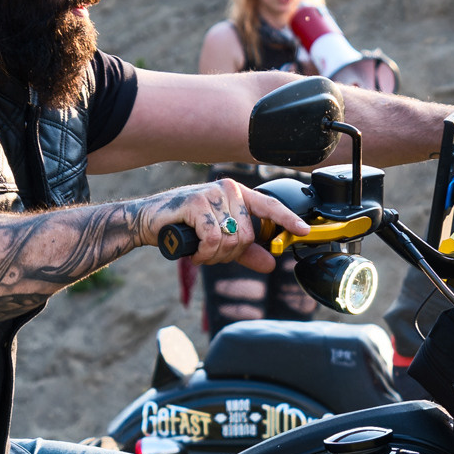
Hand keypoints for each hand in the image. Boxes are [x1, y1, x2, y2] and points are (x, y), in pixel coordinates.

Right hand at [169, 177, 299, 268]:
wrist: (148, 222)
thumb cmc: (183, 227)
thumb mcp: (219, 240)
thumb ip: (245, 251)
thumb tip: (270, 264)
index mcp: (237, 194)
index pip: (269, 206)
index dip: (288, 219)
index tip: (304, 231)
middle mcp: (228, 189)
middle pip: (247, 235)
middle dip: (230, 254)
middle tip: (210, 255)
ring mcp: (212, 194)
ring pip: (231, 239)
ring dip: (214, 256)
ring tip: (199, 252)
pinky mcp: (196, 203)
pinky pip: (213, 238)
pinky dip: (204, 253)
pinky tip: (194, 252)